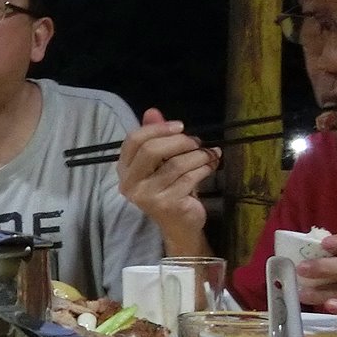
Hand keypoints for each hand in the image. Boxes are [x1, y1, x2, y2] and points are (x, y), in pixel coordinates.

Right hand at [117, 107, 219, 251]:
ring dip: (198, 155)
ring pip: (175, 164)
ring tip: (209, 154)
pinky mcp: (166, 204)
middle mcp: (130, 184)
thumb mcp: (163, 162)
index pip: (133, 141)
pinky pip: (189, 177)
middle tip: (196, 142)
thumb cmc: (171, 189)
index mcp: (125, 170)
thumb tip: (152, 111)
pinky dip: (205, 168)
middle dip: (179, 141)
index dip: (157, 128)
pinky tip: (211, 165)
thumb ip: (155, 137)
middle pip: (151, 150)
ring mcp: (147, 196)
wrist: (180, 226)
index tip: (180, 126)